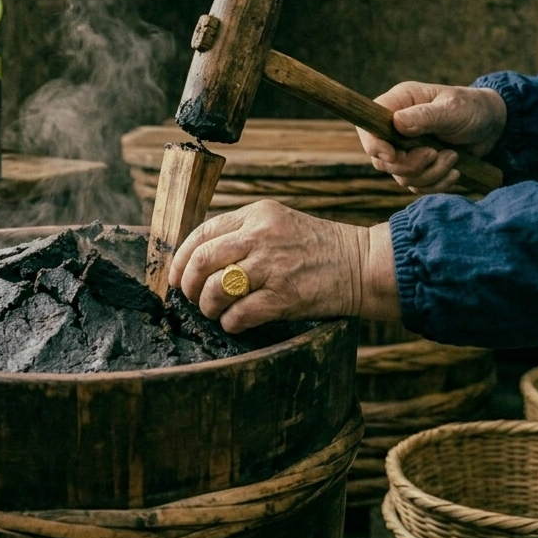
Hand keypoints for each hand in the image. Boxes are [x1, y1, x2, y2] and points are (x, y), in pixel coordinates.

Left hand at [167, 200, 399, 332]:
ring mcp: (273, 266)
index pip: (202, 233)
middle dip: (189, 285)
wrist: (361, 264)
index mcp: (257, 215)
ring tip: (217, 311)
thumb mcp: (277, 224)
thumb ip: (242, 233)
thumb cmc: (316, 248)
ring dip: (209, 306)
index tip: (176, 277)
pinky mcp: (285, 295)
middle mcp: (261, 236)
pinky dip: (231, 322)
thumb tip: (198, 259)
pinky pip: (240, 314)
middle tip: (193, 298)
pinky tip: (235, 323)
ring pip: (216, 288)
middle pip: (203, 260)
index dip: (181, 258)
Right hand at [357, 82, 506, 193]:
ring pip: (400, 176)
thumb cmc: (473, 109)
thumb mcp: (453, 109)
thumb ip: (425, 116)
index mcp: (398, 103)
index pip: (368, 127)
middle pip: (381, 159)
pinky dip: (437, 183)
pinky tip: (455, 171)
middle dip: (409, 164)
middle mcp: (396, 127)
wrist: (494, 127)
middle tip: (435, 154)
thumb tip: (397, 123)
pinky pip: (416, 186)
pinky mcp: (418, 167)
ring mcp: (406, 149)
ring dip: (429, 174)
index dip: (374, 145)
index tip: (393, 155)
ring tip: (453, 158)